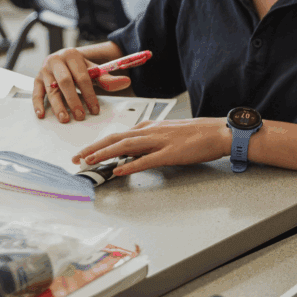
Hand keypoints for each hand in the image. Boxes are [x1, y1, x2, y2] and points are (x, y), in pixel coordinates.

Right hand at [33, 48, 129, 122]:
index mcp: (72, 55)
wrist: (64, 59)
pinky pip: (36, 92)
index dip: (89, 94)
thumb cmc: (80, 67)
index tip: (94, 109)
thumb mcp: (94, 70)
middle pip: (65, 82)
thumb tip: (126, 82)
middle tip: (80, 116)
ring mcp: (44, 70)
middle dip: (73, 101)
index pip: (82, 77)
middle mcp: (55, 60)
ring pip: (51, 89)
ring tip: (65, 118)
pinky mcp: (36, 79)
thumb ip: (109, 78)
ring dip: (57, 105)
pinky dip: (38, 104)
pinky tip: (42, 114)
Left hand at [72, 118, 231, 174]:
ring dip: (104, 154)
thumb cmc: (200, 133)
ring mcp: (161, 141)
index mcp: (152, 126)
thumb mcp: (171, 132)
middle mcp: (152, 131)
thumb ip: (153, 138)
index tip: (86, 151)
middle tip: (76, 157)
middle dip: (93, 148)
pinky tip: (118, 170)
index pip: (119, 134)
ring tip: (88, 162)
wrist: (220, 132)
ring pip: (125, 146)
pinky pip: (146, 160)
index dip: (100, 143)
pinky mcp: (171, 153)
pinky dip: (129, 165)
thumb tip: (137, 148)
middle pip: (116, 138)